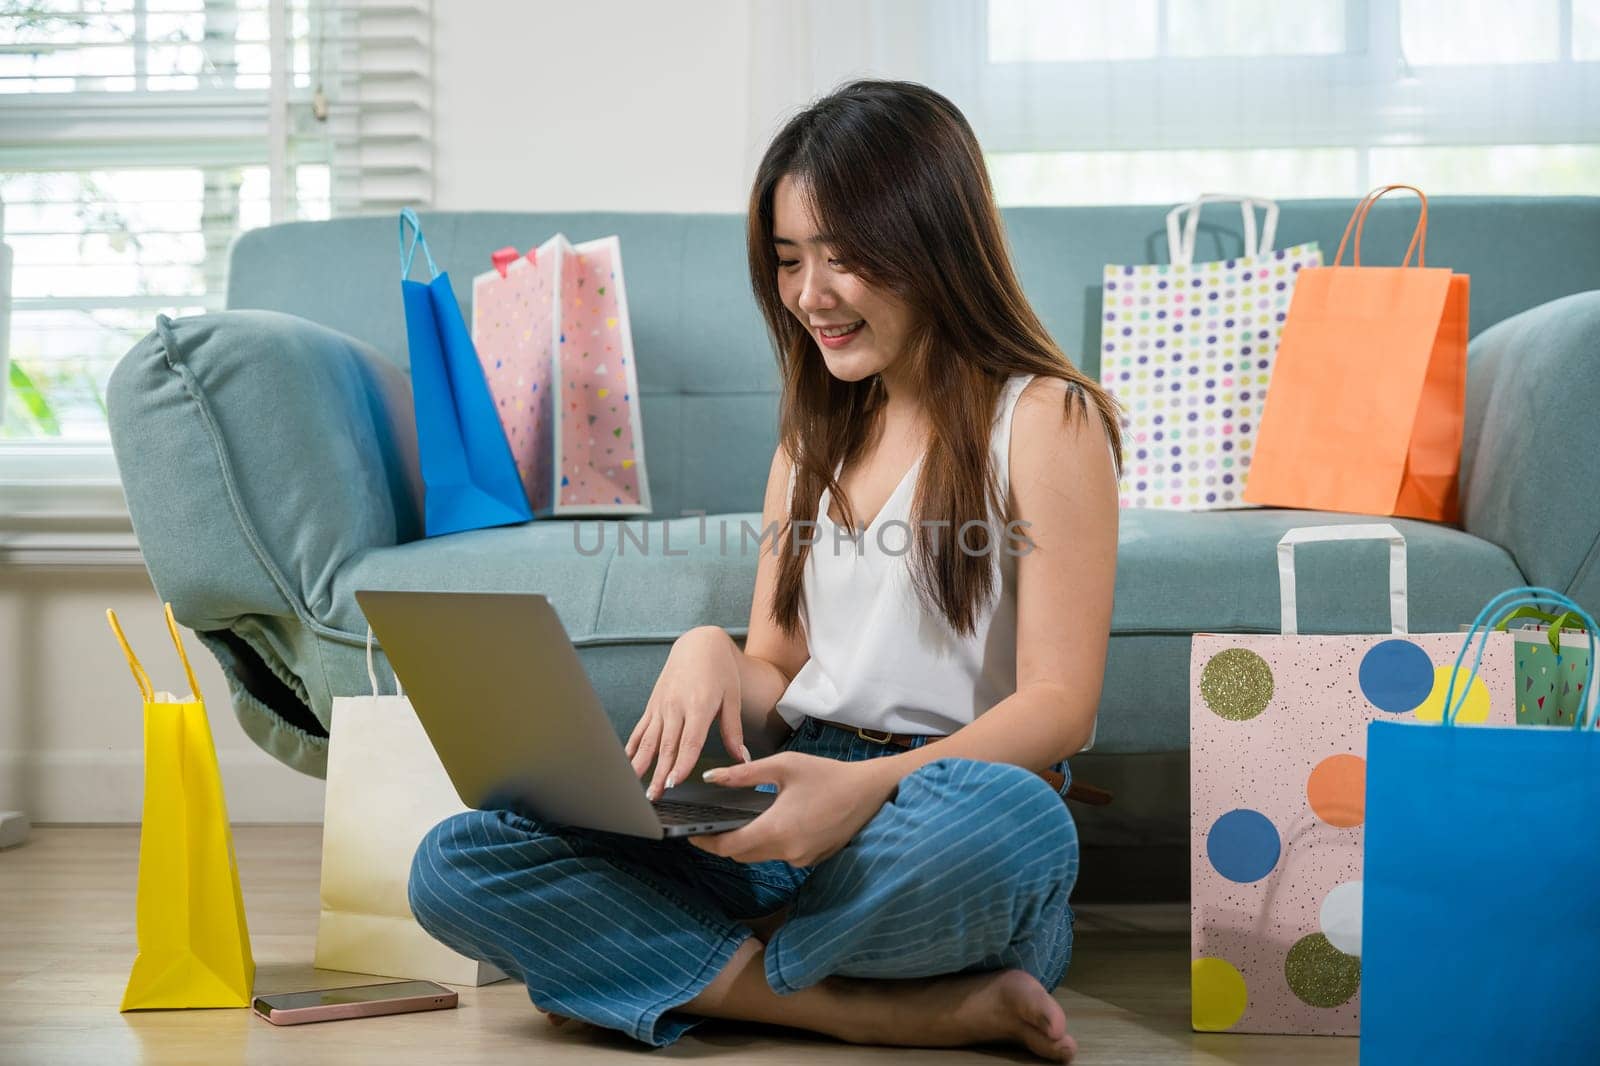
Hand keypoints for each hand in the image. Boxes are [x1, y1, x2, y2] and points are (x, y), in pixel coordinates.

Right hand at [626, 626, 749, 799]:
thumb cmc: (719, 670)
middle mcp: (676, 707)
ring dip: (641, 765)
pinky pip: (640, 729)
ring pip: (648, 740)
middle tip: (653, 796)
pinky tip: (627, 763)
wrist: (699, 643)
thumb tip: (742, 759)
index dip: (681, 763)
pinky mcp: (652, 705)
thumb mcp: (732, 698)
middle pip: (666, 746)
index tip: (675, 783)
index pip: (689, 741)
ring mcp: (661, 706)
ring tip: (634, 785)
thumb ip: (733, 731)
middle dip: (658, 773)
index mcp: (699, 705)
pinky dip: (632, 747)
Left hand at [688, 752, 898, 865]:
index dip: (707, 841)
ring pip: (761, 856)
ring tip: (735, 821)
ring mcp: (801, 859)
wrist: (870, 792)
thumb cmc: (827, 775)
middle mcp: (787, 851)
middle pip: (742, 855)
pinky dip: (768, 843)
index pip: (729, 846)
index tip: (690, 833)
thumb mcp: (784, 766)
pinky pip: (780, 855)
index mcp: (776, 829)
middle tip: (708, 825)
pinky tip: (769, 823)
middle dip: (723, 843)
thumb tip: (711, 778)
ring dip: (746, 843)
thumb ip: (744, 774)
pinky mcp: (812, 859)